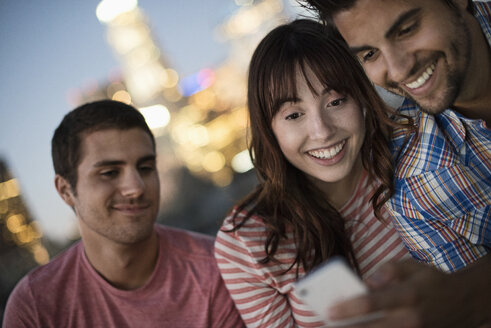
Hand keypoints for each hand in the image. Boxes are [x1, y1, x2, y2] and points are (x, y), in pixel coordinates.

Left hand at [325, 258, 490, 327]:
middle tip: (326, 325)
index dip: (349, 308)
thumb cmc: (432, 282)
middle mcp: (410, 318)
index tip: (329, 310)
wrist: (465, 303)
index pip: (372, 303)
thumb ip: (389, 270)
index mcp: (408, 294)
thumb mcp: (413, 266)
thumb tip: (367, 282)